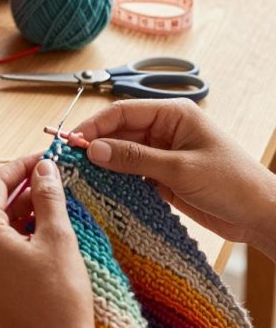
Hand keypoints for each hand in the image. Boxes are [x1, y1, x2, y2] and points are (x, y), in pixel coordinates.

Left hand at [0, 154, 99, 327]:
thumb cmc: (59, 299)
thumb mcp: (58, 238)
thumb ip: (48, 197)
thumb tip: (43, 168)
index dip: (19, 166)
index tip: (44, 159)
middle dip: (23, 195)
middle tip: (55, 187)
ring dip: (22, 222)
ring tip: (55, 218)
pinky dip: (17, 249)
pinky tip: (44, 252)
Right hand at [76, 98, 275, 257]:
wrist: (260, 215)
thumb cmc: (232, 182)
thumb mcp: (179, 169)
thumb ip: (135, 158)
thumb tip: (95, 149)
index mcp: (173, 114)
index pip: (123, 112)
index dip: (95, 125)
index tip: (71, 141)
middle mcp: (166, 130)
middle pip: (120, 132)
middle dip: (96, 145)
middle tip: (70, 162)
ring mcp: (165, 154)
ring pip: (124, 154)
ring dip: (105, 164)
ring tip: (81, 177)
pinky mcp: (165, 177)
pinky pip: (133, 173)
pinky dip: (118, 181)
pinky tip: (102, 190)